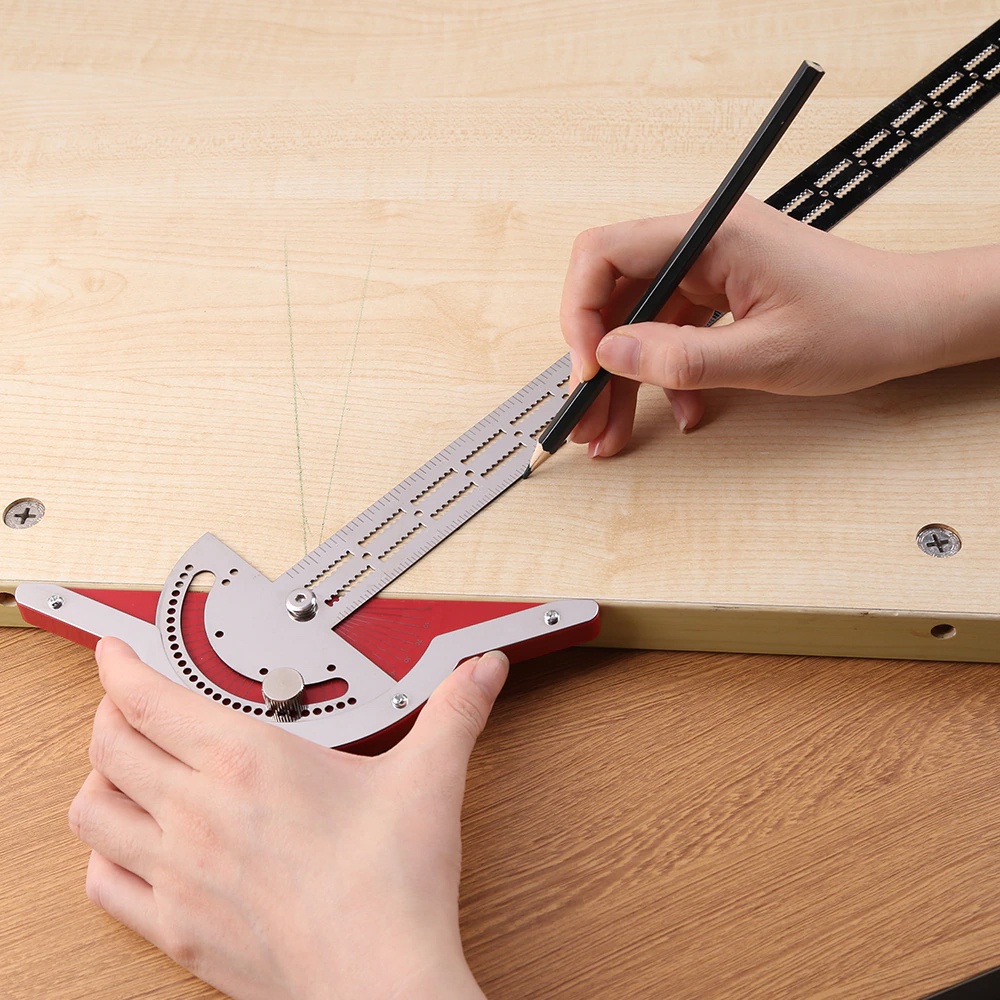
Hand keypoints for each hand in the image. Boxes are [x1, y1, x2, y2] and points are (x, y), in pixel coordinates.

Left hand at [69, 637, 507, 999]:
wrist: (380, 982)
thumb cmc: (392, 885)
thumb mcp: (428, 778)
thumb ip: (453, 712)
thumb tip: (480, 671)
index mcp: (247, 761)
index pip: (148, 699)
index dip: (120, 665)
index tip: (116, 652)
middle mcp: (198, 811)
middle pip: (108, 744)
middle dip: (110, 711)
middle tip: (129, 701)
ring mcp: (179, 874)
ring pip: (94, 810)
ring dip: (99, 778)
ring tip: (127, 765)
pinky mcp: (176, 929)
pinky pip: (106, 883)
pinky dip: (105, 853)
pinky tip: (134, 845)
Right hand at [561, 195, 999, 454]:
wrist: (915, 321)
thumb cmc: (863, 321)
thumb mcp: (767, 354)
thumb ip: (682, 358)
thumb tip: (610, 355)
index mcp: (712, 234)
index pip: (605, 252)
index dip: (580, 313)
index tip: (585, 370)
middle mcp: (704, 242)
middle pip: (615, 294)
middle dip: (596, 359)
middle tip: (586, 415)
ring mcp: (711, 267)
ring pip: (638, 319)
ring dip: (624, 377)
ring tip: (612, 429)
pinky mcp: (721, 292)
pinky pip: (670, 331)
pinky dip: (664, 373)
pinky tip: (677, 410)